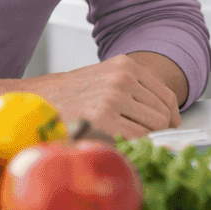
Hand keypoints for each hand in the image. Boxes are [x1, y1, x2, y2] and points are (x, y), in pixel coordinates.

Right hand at [12, 53, 183, 138]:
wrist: (37, 98)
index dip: (172, 114)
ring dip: (143, 137)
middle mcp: (123, 78)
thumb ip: (134, 90)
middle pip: (162, 112)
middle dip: (158, 129)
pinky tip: (116, 141)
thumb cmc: (72, 94)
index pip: (166, 94)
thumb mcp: (106, 79)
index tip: (173, 125)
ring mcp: (114, 96)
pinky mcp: (103, 116)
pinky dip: (130, 143)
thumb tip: (168, 117)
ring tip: (124, 138)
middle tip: (144, 138)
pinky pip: (135, 136)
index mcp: (126, 66)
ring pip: (153, 126)